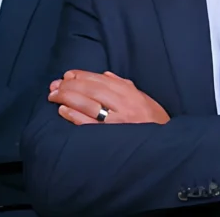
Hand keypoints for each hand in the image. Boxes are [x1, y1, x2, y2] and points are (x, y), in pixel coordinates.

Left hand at [49, 70, 168, 125]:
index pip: (100, 79)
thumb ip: (124, 85)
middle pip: (91, 89)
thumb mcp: (143, 98)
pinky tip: (63, 110)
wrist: (165, 145)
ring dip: (67, 98)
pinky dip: (74, 116)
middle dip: (69, 85)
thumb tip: (105, 75)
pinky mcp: (111, 135)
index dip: (82, 75)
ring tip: (54, 96)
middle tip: (54, 86)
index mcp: (130, 93)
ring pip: (87, 104)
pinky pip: (89, 124)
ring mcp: (116, 120)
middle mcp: (123, 104)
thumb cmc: (154, 121)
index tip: (67, 75)